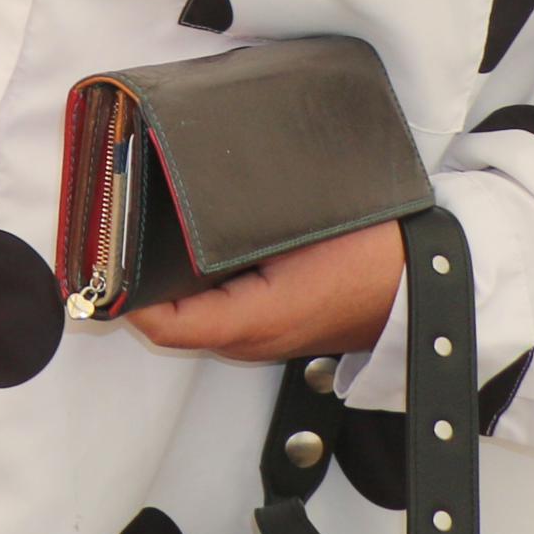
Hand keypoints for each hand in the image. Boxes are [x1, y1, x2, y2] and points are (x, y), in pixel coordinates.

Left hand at [124, 220, 404, 362]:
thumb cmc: (377, 256)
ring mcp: (266, 337)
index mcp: (254, 320)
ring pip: (195, 315)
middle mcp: (253, 339)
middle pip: (171, 321)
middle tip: (114, 235)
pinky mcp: (279, 325)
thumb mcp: (301, 228)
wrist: (434, 281)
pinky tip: (193, 246)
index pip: (165, 324)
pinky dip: (198, 286)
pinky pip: (220, 309)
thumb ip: (238, 220)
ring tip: (143, 232)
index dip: (124, 294)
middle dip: (139, 282)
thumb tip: (183, 195)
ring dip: (168, 284)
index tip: (99, 256)